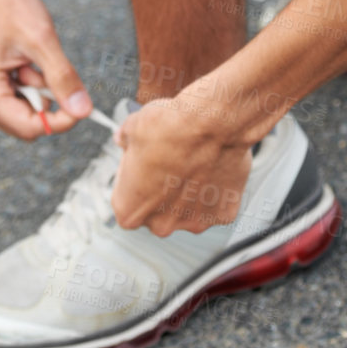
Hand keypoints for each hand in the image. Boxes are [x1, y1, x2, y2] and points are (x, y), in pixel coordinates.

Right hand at [0, 0, 91, 139]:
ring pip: (22, 113)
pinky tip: (20, 61)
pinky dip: (27, 85)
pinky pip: (14, 102)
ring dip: (36, 90)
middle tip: (42, 66)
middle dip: (44, 99)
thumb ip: (63, 79)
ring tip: (28, 59)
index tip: (82, 105)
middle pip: (25, 124)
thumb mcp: (43, 42)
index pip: (29, 128)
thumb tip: (84, 111)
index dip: (61, 120)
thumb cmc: (9, 6)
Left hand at [111, 96, 253, 235]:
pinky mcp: (222, 214)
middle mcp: (161, 224)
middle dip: (161, 192)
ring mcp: (194, 222)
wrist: (212, 122)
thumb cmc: (171, 127)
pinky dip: (214, 190)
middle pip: (157, 212)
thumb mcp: (132, 127)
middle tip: (168, 163)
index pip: (125, 202)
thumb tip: (124, 139)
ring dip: (188, 193)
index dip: (133, 180)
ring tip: (192, 163)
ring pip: (187, 210)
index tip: (141, 166)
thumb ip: (124, 140)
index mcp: (130, 210)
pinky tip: (212, 167)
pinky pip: (215, 204)